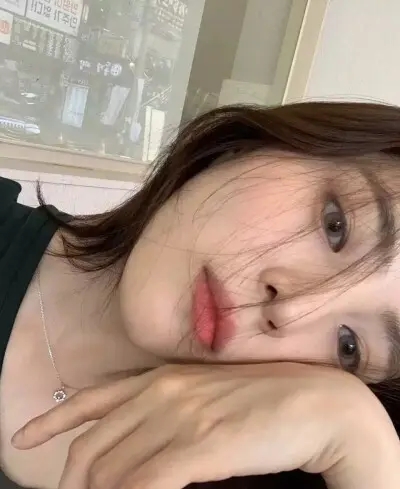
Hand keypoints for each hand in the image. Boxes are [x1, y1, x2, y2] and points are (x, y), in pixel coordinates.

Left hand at [12, 363, 399, 488]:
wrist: (316, 403)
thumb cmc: (262, 399)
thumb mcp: (204, 396)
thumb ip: (166, 412)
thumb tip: (135, 444)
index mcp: (162, 378)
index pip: (91, 399)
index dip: (53, 420)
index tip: (22, 438)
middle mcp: (163, 392)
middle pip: (93, 448)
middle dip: (73, 484)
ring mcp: (181, 418)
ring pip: (112, 471)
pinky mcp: (201, 446)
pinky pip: (144, 484)